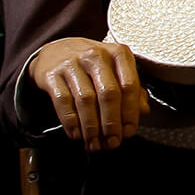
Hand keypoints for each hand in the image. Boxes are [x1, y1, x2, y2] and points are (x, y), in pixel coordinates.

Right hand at [28, 37, 148, 150]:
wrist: (56, 51)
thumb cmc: (92, 64)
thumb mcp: (116, 69)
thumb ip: (133, 89)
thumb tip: (143, 111)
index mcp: (118, 54)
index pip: (129, 85)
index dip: (130, 112)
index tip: (129, 132)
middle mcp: (96, 55)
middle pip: (108, 93)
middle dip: (111, 123)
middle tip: (112, 142)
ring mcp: (72, 63)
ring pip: (85, 100)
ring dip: (91, 126)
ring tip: (94, 143)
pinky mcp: (52, 74)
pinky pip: (63, 101)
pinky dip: (71, 121)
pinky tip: (76, 134)